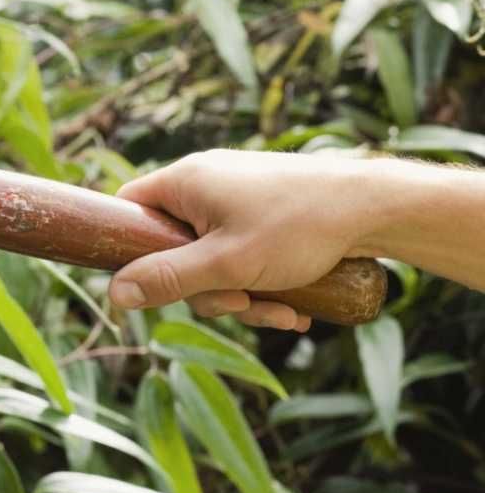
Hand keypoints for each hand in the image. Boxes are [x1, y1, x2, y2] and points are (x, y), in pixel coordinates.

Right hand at [109, 149, 392, 330]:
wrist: (379, 207)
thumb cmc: (299, 227)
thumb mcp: (226, 265)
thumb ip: (167, 280)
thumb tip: (114, 296)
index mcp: (185, 181)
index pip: (127, 209)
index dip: (130, 250)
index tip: (152, 284)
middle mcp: (207, 182)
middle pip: (175, 248)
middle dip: (207, 289)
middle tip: (240, 302)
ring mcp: (239, 197)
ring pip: (215, 259)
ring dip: (242, 295)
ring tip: (283, 310)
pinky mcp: (268, 212)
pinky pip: (245, 255)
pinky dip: (264, 284)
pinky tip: (295, 307)